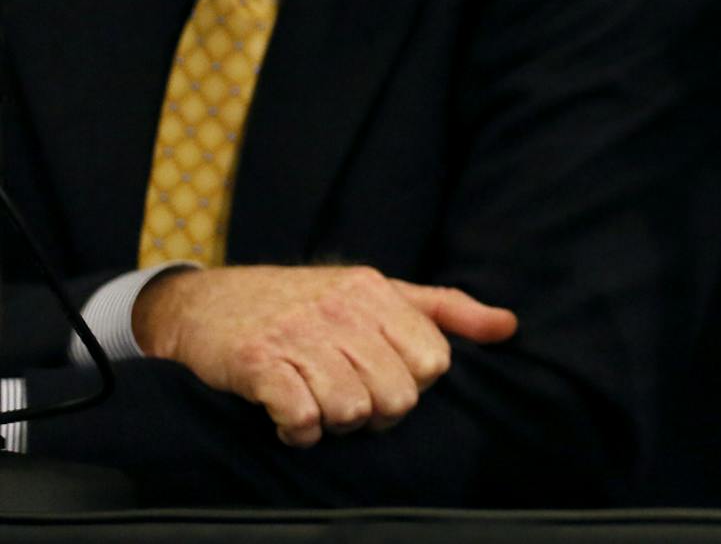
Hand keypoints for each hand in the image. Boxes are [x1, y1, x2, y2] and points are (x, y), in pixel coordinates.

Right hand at [132, 264, 517, 446]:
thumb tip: (509, 327)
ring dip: (334, 423)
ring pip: (350, 410)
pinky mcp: (256, 362)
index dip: (413, 386)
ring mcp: (297, 334)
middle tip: (349, 401)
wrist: (207, 304)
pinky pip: (300, 418)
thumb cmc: (307, 303)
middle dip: (376, 413)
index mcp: (377, 292)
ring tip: (316, 405)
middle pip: (396, 395)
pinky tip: (288, 418)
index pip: (432, 361)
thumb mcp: (380, 293)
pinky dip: (298, 431)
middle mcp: (341, 309)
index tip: (386, 381)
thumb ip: (446, 310)